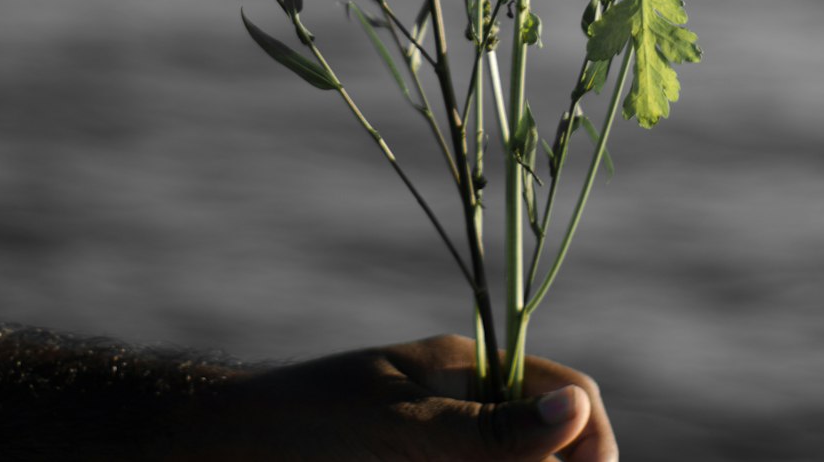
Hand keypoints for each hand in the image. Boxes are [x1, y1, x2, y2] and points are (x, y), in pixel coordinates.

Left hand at [193, 333, 617, 461]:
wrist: (230, 452)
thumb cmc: (307, 425)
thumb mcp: (400, 428)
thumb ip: (487, 432)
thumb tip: (578, 411)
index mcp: (473, 371)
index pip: (569, 392)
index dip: (592, 441)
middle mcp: (471, 412)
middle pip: (545, 450)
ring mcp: (446, 450)